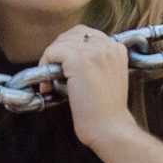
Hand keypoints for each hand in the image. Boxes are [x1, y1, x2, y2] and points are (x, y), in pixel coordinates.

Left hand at [42, 25, 134, 148]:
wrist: (110, 128)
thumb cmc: (106, 111)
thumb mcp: (107, 78)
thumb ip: (96, 62)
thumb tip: (68, 57)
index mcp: (118, 49)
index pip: (88, 34)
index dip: (71, 49)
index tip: (64, 68)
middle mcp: (108, 46)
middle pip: (73, 34)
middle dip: (59, 51)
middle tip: (53, 73)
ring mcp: (94, 52)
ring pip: (61, 42)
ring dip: (51, 60)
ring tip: (50, 82)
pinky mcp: (78, 60)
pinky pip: (52, 52)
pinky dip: (45, 66)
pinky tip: (48, 86)